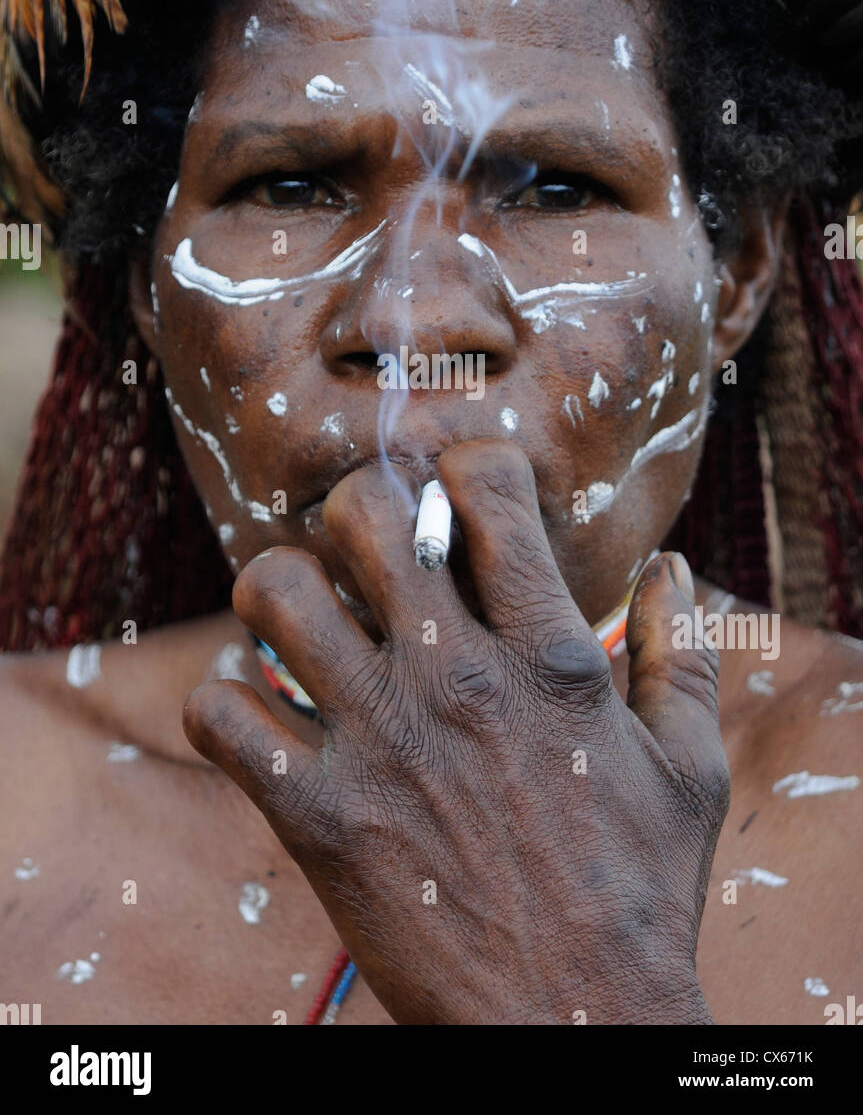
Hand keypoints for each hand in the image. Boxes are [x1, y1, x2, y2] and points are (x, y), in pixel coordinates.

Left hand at [184, 439, 727, 1024]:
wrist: (573, 1028)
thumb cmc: (638, 892)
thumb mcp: (690, 767)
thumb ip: (683, 651)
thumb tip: (671, 564)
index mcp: (549, 653)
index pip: (484, 486)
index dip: (466, 469)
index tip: (462, 503)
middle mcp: (456, 677)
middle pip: (362, 513)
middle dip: (358, 514)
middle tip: (369, 557)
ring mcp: (379, 743)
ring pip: (272, 592)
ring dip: (276, 593)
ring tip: (301, 622)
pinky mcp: (317, 817)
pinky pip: (220, 714)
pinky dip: (225, 704)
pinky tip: (261, 718)